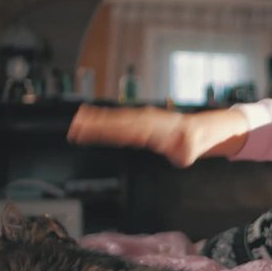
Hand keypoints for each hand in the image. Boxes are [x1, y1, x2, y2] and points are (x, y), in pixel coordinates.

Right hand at [67, 105, 193, 165]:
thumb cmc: (190, 144)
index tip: (97, 134)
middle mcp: (146, 120)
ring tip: (77, 121)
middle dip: (96, 126)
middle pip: (117, 123)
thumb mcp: (189, 152)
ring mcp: (142, 118)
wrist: (196, 131)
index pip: (127, 132)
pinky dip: (104, 117)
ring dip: (96, 120)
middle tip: (75, 127)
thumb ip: (182, 153)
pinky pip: (119, 118)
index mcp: (155, 129)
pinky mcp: (139, 119)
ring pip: (116, 119)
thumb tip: (180, 153)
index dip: (110, 133)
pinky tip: (90, 117)